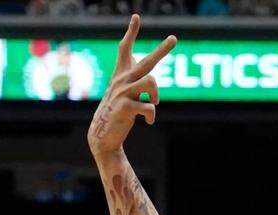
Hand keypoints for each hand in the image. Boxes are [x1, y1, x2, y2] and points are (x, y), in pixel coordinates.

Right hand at [87, 14, 176, 159]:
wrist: (103, 135)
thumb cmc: (118, 113)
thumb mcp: (125, 94)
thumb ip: (136, 83)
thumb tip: (151, 81)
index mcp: (122, 75)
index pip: (125, 49)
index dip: (131, 32)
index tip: (136, 16)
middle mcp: (123, 80)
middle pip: (146, 61)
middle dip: (162, 50)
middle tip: (174, 38)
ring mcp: (123, 93)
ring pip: (151, 82)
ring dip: (156, 96)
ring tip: (153, 104)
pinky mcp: (125, 107)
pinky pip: (149, 107)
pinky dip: (152, 115)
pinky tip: (149, 121)